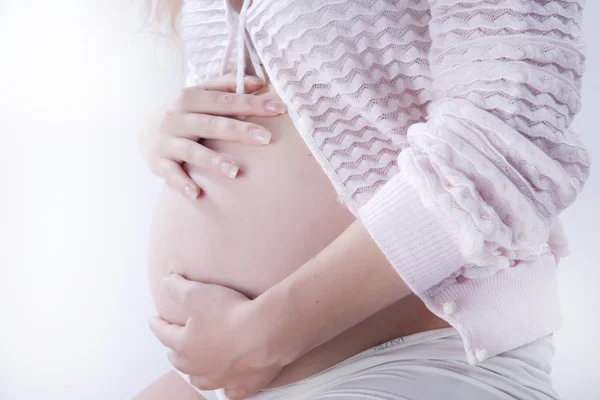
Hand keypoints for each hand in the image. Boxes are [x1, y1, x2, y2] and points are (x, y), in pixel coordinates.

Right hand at [140, 74, 286, 200]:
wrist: (143, 130)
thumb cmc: (182, 112)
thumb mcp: (199, 94)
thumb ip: (226, 85)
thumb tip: (259, 82)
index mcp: (189, 97)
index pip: (225, 100)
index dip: (252, 104)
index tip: (279, 109)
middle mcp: (176, 117)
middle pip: (211, 124)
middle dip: (239, 131)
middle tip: (266, 138)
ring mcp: (166, 141)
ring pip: (192, 151)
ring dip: (213, 162)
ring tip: (235, 172)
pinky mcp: (157, 163)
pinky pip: (171, 174)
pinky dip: (182, 184)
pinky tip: (197, 194)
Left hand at [148, 274, 284, 399]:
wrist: (266, 332)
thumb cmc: (231, 313)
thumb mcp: (198, 293)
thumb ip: (178, 288)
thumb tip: (165, 282)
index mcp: (186, 345)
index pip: (164, 334)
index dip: (157, 324)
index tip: (153, 320)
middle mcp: (200, 366)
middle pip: (181, 361)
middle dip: (174, 352)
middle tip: (172, 347)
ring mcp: (222, 378)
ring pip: (202, 380)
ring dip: (196, 374)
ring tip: (194, 369)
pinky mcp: (244, 384)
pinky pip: (231, 392)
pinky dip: (227, 389)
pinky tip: (226, 388)